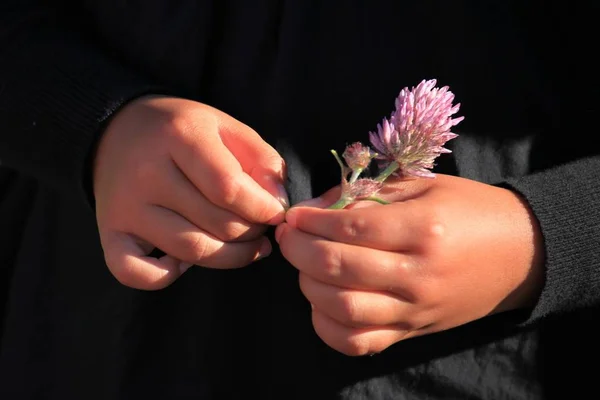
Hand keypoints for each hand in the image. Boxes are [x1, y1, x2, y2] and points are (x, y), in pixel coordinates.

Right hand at [94, 96, 287, 289]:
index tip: (275, 212)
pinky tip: (184, 261)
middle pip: (216, 224)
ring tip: (244, 245)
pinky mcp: (109, 232)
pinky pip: (136, 273)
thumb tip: (277, 204)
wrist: (117, 130)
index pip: (229, 189)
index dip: (262, 209)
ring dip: (228, 257)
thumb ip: (261, 159)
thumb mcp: (226, 127)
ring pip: (190, 251)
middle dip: (252, 233)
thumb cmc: (182, 131)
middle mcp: (146, 173)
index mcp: (179, 137)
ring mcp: (125, 207)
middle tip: (260, 227)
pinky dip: (165, 277)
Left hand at [275, 174, 543, 355]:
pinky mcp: (412, 331)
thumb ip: (367, 194)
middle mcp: (417, 275)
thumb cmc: (469, 210)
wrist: (519, 253)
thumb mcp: (423, 187)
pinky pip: (358, 342)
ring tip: (303, 265)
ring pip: (342, 309)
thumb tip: (312, 208)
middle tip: (288, 237)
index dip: (310, 221)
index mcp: (422, 230)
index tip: (293, 215)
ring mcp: (414, 309)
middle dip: (298, 250)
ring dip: (308, 285)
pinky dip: (328, 325)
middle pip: (337, 269)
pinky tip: (322, 301)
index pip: (349, 229)